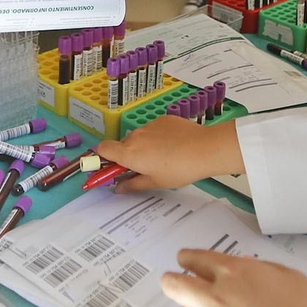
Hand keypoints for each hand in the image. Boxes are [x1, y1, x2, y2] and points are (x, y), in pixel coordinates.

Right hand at [95, 117, 242, 190]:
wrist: (205, 148)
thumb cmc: (179, 169)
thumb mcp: (155, 182)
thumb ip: (132, 184)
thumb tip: (118, 188)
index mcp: (129, 153)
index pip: (102, 149)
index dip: (102, 158)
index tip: (110, 168)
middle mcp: (135, 136)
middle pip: (122, 145)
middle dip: (128, 156)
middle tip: (143, 169)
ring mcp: (149, 125)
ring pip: (139, 137)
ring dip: (143, 147)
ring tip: (164, 158)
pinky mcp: (163, 119)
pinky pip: (153, 129)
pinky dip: (157, 137)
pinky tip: (173, 146)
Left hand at [161, 251, 306, 306]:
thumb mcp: (291, 278)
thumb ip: (262, 271)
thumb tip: (247, 270)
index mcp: (237, 275)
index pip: (199, 259)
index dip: (188, 258)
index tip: (183, 259)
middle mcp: (217, 300)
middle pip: (177, 286)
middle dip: (171, 282)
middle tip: (170, 282)